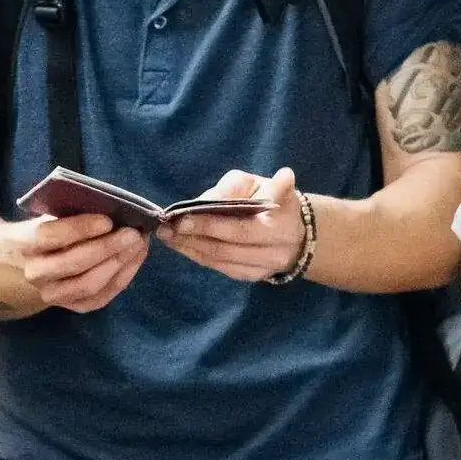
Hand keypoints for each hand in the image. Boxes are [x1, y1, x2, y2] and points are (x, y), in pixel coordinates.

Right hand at [12, 211, 145, 312]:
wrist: (36, 262)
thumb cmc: (53, 230)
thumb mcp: (55, 215)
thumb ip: (76, 212)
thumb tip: (113, 208)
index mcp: (26, 243)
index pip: (51, 236)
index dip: (81, 228)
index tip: (108, 220)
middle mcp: (36, 273)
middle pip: (74, 263)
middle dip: (107, 247)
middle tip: (132, 233)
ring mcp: (54, 294)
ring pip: (89, 284)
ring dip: (118, 263)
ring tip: (138, 245)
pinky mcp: (75, 306)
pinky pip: (103, 296)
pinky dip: (124, 276)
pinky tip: (135, 258)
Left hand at [162, 168, 305, 283]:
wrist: (295, 230)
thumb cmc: (272, 197)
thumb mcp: (257, 183)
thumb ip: (233, 187)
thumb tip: (204, 202)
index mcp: (281, 222)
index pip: (241, 228)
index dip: (210, 225)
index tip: (182, 218)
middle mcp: (276, 250)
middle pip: (227, 248)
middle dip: (193, 238)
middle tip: (165, 228)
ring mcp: (265, 268)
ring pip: (221, 261)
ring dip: (190, 249)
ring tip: (167, 236)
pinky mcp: (254, 276)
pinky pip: (221, 268)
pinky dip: (198, 257)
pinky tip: (181, 246)